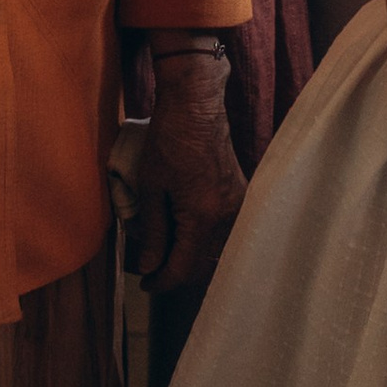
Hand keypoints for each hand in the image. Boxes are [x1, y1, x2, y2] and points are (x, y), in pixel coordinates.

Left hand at [129, 42, 245, 291]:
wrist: (196, 103)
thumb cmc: (169, 139)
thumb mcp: (151, 187)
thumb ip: (152, 232)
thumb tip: (148, 266)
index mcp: (204, 217)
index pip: (184, 268)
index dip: (162, 281)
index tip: (146, 284)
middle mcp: (227, 216)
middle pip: (203, 264)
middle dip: (176, 270)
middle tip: (151, 266)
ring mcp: (237, 205)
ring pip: (215, 249)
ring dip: (191, 255)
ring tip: (165, 248)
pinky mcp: (240, 193)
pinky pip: (223, 230)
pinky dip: (203, 237)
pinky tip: (185, 231)